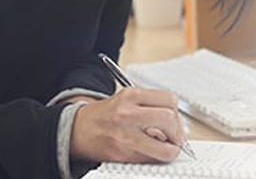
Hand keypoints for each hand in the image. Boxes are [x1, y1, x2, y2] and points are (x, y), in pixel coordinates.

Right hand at [69, 87, 184, 163]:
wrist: (77, 129)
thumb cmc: (104, 116)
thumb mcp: (125, 100)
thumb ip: (149, 106)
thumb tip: (176, 123)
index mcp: (130, 95)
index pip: (169, 100)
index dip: (177, 114)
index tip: (176, 123)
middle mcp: (127, 113)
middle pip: (169, 120)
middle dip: (178, 133)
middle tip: (176, 139)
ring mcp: (125, 135)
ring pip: (164, 148)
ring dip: (170, 151)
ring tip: (166, 149)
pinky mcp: (122, 154)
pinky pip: (149, 160)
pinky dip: (154, 158)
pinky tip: (149, 152)